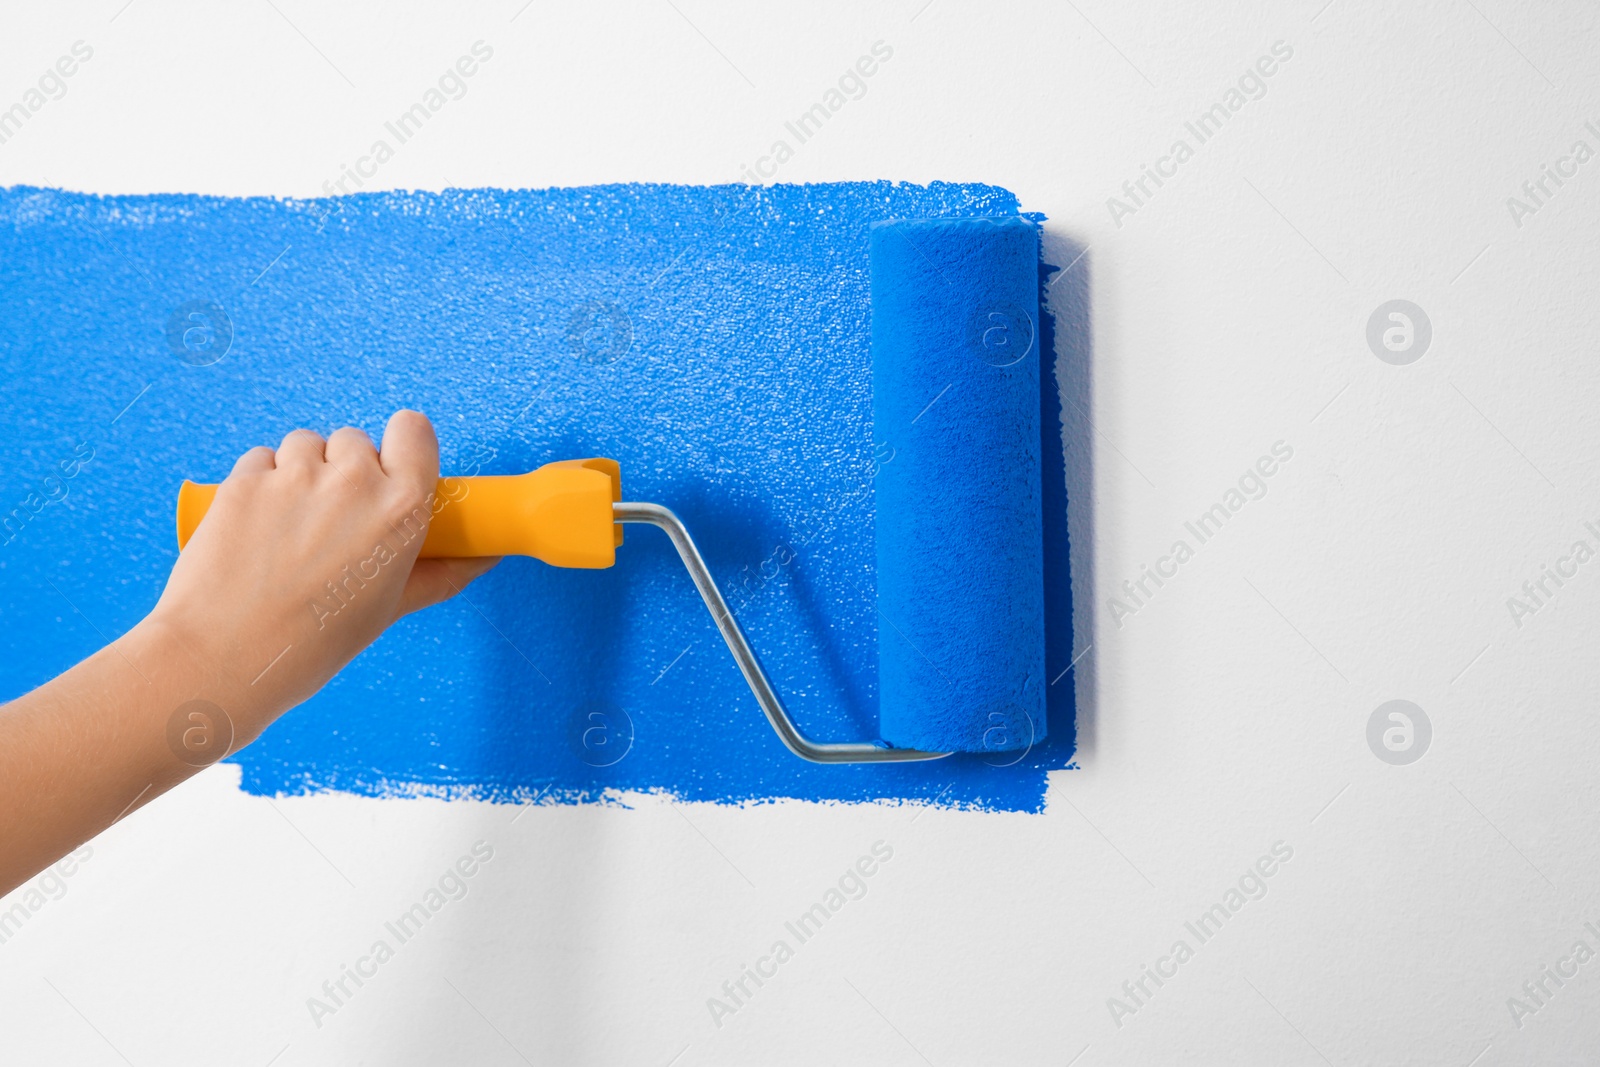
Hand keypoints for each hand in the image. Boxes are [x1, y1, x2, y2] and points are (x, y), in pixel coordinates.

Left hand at [146, 410, 498, 736]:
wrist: (226, 658)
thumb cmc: (313, 643)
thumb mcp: (390, 608)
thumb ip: (441, 574)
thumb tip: (482, 559)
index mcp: (401, 510)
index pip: (414, 429)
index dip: (400, 444)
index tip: (389, 467)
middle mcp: (353, 481)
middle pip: (355, 440)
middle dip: (344, 469)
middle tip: (330, 520)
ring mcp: (295, 476)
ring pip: (305, 444)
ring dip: (300, 471)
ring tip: (289, 526)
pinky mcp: (245, 478)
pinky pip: (261, 458)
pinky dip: (260, 482)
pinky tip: (256, 528)